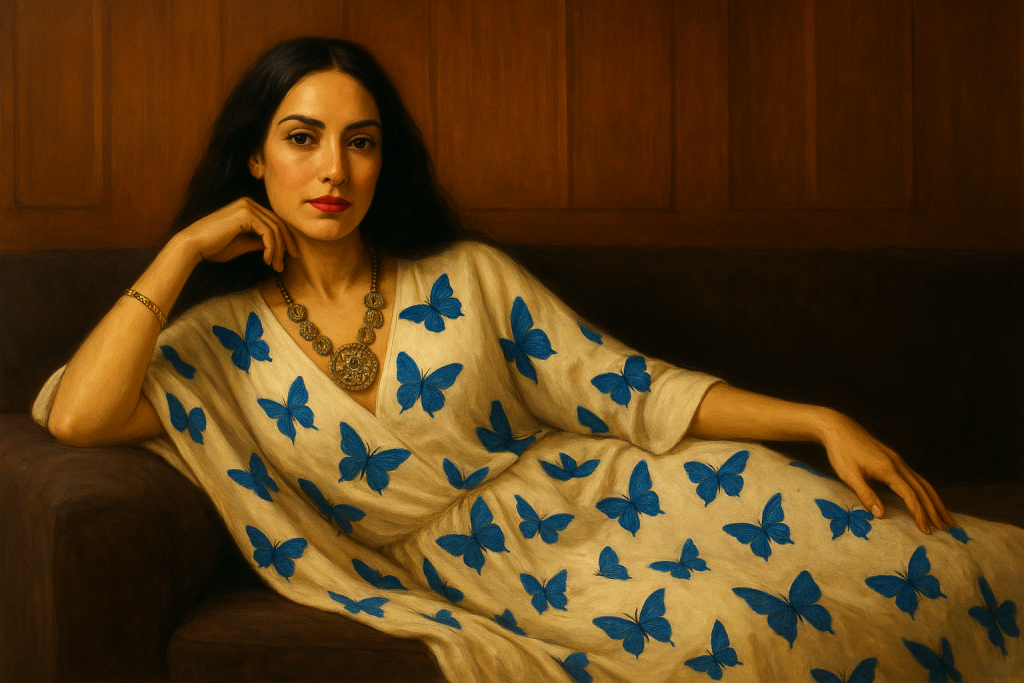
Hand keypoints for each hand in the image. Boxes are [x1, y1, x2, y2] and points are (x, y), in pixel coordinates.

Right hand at [176, 197, 298, 270]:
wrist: (193, 245)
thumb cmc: (214, 247)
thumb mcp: (243, 244)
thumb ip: (259, 241)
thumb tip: (275, 246)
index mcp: (248, 207)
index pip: (274, 222)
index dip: (285, 239)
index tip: (290, 257)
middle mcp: (249, 203)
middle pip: (278, 223)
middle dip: (287, 244)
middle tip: (290, 262)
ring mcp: (247, 206)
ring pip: (275, 229)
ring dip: (279, 250)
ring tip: (276, 266)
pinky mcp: (245, 214)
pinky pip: (268, 232)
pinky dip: (271, 248)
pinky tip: (266, 260)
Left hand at [822, 413, 951, 533]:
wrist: (839, 428)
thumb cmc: (841, 452)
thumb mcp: (849, 475)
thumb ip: (866, 494)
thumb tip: (881, 515)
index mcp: (888, 469)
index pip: (910, 495)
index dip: (919, 513)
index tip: (926, 530)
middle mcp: (898, 464)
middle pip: (922, 489)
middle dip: (935, 509)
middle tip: (946, 527)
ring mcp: (898, 460)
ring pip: (922, 482)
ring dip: (935, 500)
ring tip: (945, 516)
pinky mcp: (894, 459)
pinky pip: (916, 477)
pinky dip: (926, 490)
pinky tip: (928, 498)